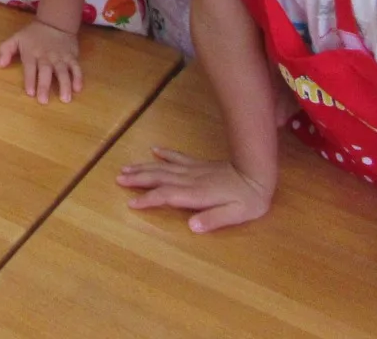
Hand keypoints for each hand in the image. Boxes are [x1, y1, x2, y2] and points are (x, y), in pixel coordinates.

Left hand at [0, 18, 82, 103]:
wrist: (55, 22)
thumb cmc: (33, 35)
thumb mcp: (16, 38)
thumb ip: (5, 50)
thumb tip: (0, 64)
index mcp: (31, 53)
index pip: (30, 67)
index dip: (30, 79)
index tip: (30, 93)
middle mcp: (46, 56)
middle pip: (45, 71)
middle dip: (44, 85)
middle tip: (43, 101)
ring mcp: (60, 57)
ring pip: (63, 71)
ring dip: (65, 84)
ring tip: (65, 99)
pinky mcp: (71, 57)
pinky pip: (76, 67)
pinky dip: (78, 77)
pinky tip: (78, 88)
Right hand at [117, 149, 272, 230]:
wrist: (258, 173)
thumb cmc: (250, 199)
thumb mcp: (236, 215)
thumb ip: (214, 219)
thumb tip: (192, 226)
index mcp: (196, 194)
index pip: (166, 195)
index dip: (148, 199)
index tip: (131, 203)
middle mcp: (190, 179)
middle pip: (159, 178)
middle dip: (138, 178)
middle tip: (118, 178)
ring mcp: (194, 170)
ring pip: (164, 167)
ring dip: (144, 167)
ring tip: (126, 167)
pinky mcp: (199, 165)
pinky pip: (177, 157)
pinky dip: (164, 154)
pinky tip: (154, 150)